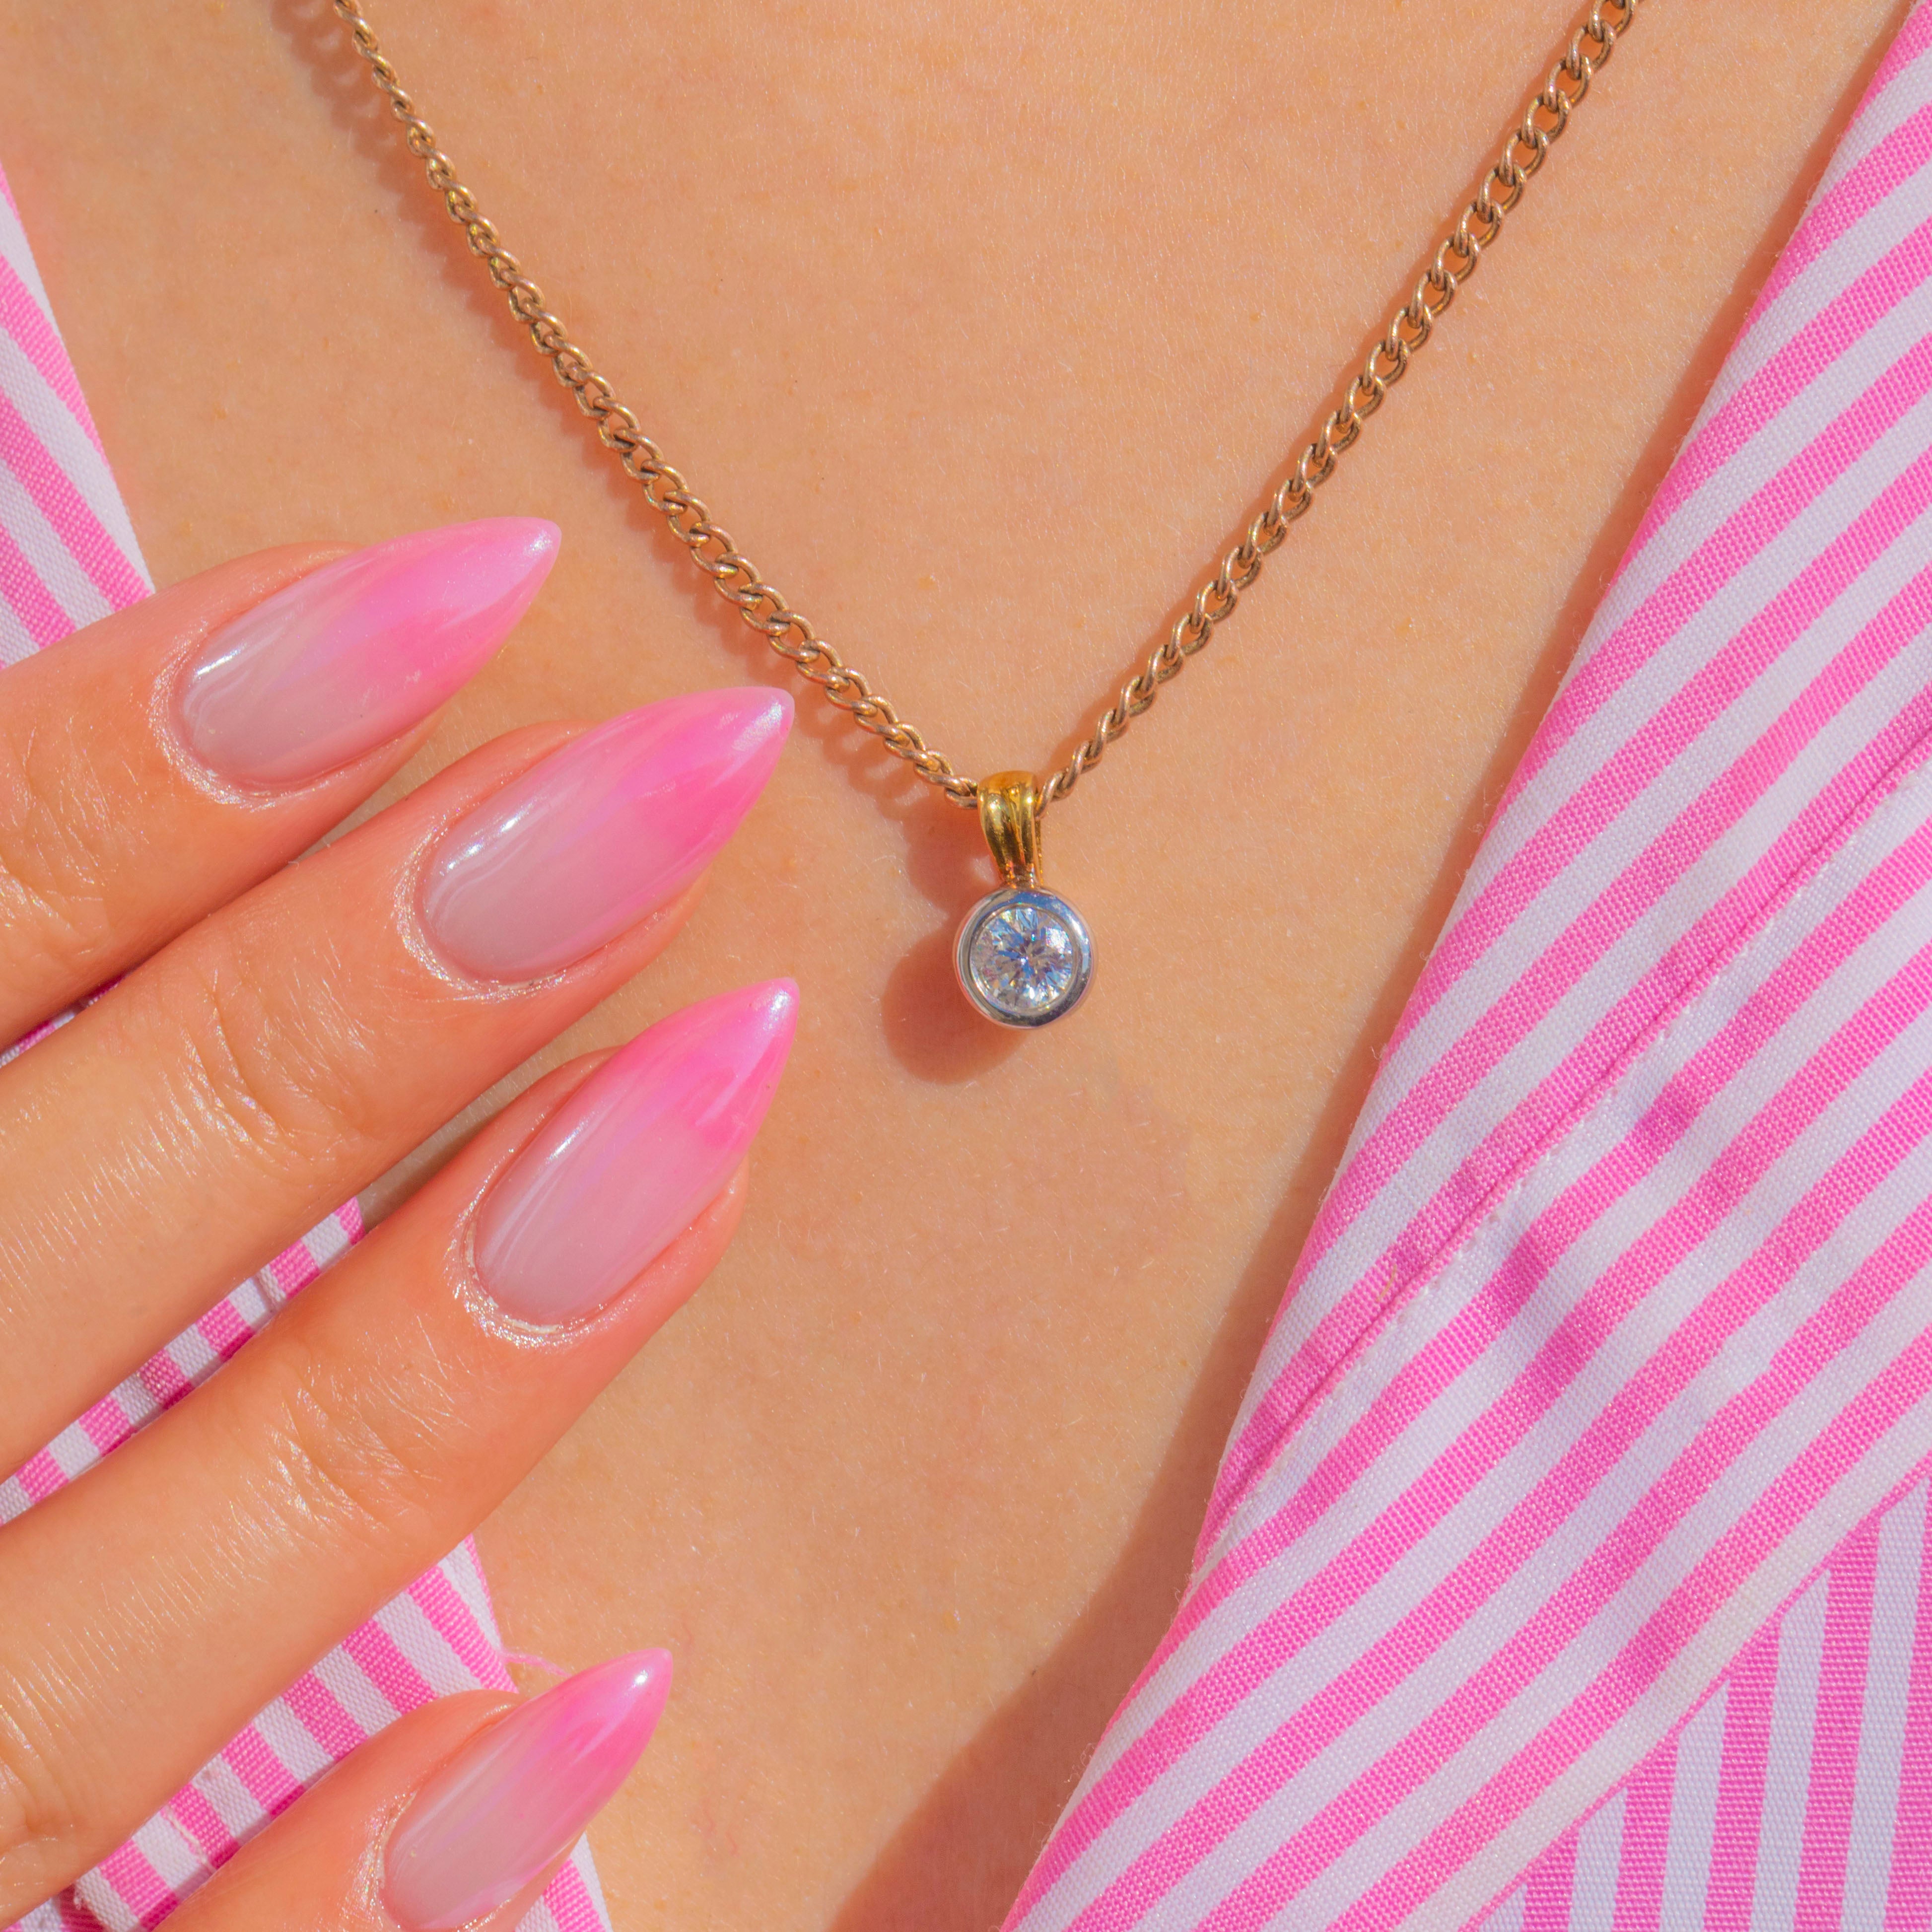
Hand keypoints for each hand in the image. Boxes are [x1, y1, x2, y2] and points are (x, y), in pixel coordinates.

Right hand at [0, 520, 794, 1928]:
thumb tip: (201, 771)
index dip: (157, 744)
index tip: (476, 580)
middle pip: (33, 1227)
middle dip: (364, 991)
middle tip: (692, 770)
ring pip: (122, 1628)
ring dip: (442, 1357)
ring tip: (722, 1089)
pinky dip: (362, 1904)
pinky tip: (603, 1703)